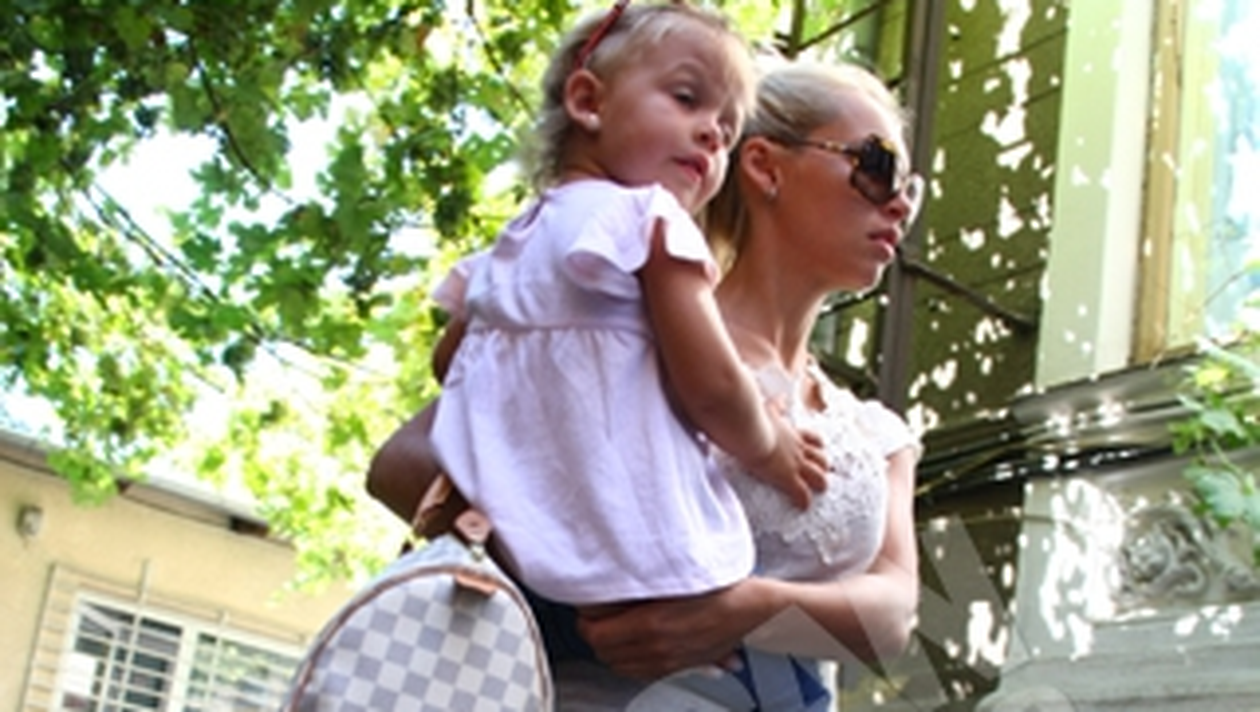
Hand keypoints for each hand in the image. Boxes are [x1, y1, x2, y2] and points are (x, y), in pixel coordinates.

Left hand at [577, 580, 773, 679]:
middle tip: (597, 616)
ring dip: (612, 649)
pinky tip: (634, 645)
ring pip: (620, 665)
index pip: (596, 634)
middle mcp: (656, 649)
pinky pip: (640, 672)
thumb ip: (639, 588)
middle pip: (604, 653)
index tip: (587, 607)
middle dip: (596, 634)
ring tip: (614, 629)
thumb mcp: (675, 578)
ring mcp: (667, 662)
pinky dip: (631, 660)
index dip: (586, 620)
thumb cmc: (720, 588)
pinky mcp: (679, 667)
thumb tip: (609, 594)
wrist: (753, 610)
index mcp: (651, 625)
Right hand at [744, 411, 827, 508]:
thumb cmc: (754, 419)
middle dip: (823, 467)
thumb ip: (776, 405)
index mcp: (793, 433)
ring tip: (817, 491)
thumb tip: (781, 398)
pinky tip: (803, 506)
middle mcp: (798, 449)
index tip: (817, 452)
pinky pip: (801, 494)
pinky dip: (803, 501)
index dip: (817, 447)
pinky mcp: (787, 478)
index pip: (813, 440)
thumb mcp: (768, 409)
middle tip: (821, 474)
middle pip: (822, 460)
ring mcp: (795, 464)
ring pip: (819, 478)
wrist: (749, 430)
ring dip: (819, 484)